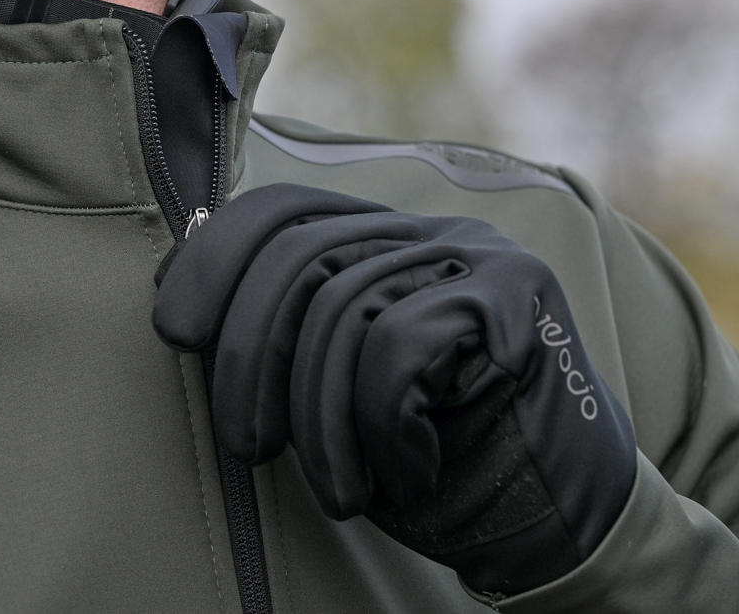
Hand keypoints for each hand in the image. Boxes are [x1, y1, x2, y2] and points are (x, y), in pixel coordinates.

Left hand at [153, 182, 637, 594]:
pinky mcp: (517, 294)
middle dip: (249, 355)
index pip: (280, 209)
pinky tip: (408, 471)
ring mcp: (479, 255)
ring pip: (343, 309)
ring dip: (320, 422)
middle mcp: (432, 230)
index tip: (175, 329)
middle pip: (299, 253)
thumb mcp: (338, 396)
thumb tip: (178, 285)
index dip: (213, 258)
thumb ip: (285, 333)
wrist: (564, 529)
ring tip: (339, 489)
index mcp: (385, 240)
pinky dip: (385, 427)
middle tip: (245, 444)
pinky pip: (398, 348)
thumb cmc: (439, 467)